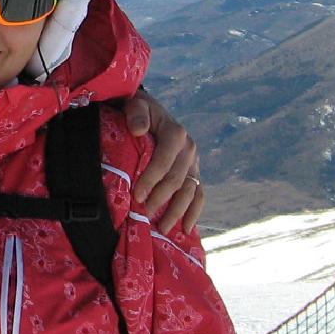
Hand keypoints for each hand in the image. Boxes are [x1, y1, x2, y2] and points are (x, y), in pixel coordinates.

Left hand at [125, 89, 202, 234]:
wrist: (149, 112)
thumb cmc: (139, 111)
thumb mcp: (136, 105)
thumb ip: (137, 114)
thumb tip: (139, 130)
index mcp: (176, 133)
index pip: (165, 160)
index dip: (152, 178)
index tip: (137, 195)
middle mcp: (189, 148)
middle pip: (178, 178)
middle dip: (161, 198)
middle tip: (144, 213)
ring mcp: (194, 162)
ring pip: (190, 190)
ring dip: (178, 211)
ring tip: (163, 228)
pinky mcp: (194, 173)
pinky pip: (199, 195)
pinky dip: (194, 212)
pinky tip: (185, 228)